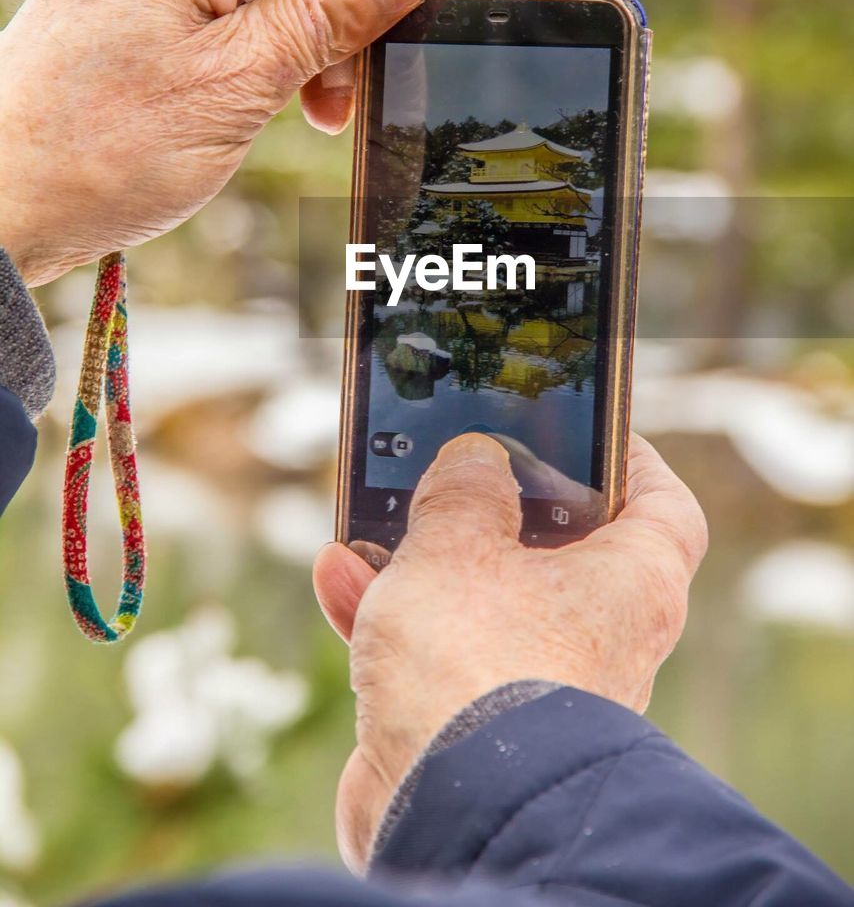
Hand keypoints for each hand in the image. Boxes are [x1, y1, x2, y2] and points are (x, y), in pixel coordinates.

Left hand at [0, 0, 465, 284]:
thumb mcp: (238, 83)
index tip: (451, 0)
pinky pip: (235, 10)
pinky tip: (285, 100)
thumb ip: (328, 15)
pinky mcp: (143, 3)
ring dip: (315, 42)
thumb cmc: (100, 149)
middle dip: (351, 15)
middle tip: (367, 92)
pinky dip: (273, 53)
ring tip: (321, 113)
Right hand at [314, 432, 707, 871]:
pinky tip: (338, 577)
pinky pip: (437, 649)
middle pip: (558, 546)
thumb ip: (463, 487)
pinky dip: (392, 613)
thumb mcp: (459, 540)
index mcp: (630, 584)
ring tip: (372, 516)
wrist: (446, 812)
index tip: (587, 430)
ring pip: (485, 595)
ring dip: (423, 555)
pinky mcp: (475, 722)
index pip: (662, 506)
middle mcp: (598, 637)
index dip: (630, 459)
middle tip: (454, 463)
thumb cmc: (476, 663)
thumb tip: (473, 462)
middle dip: (492, 504)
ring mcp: (536, 681)